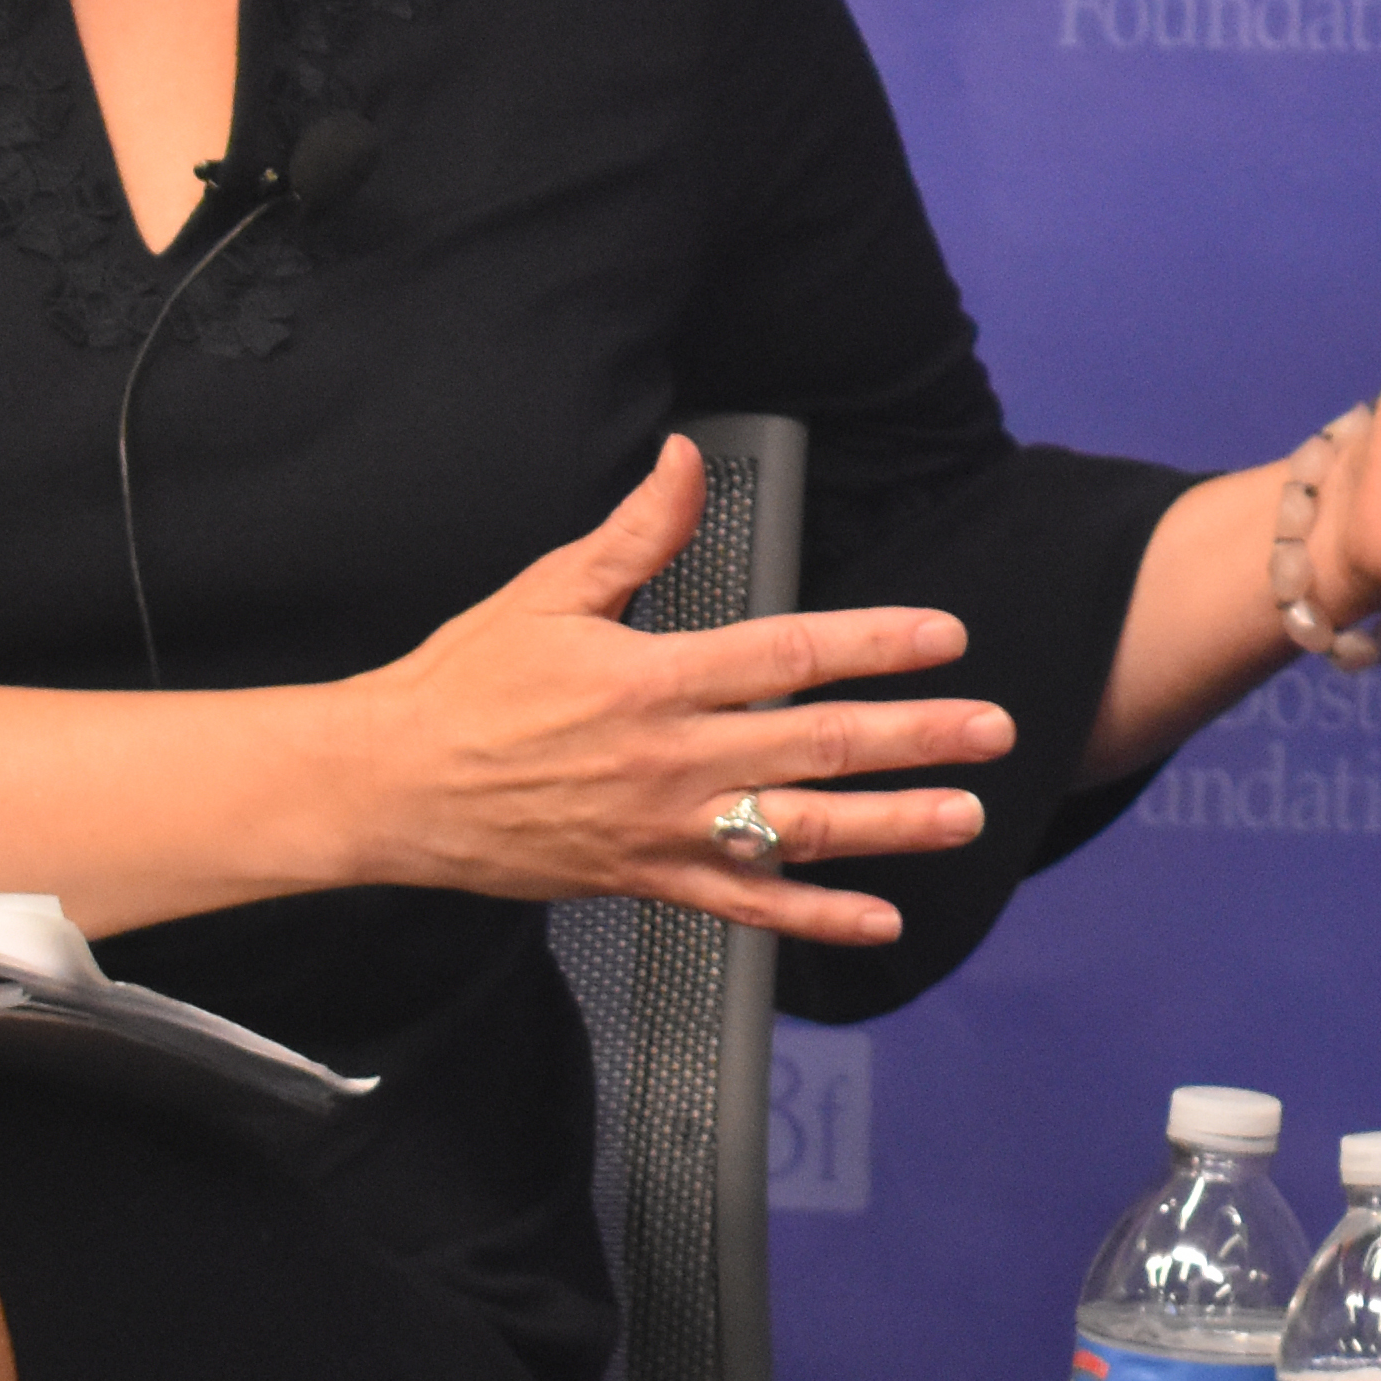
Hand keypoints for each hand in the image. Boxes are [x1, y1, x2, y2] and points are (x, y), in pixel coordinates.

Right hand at [337, 435, 1014, 946]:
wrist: (388, 787)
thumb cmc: (463, 686)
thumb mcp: (548, 592)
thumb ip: (635, 534)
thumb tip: (685, 461)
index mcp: (654, 679)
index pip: (788, 654)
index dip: (874, 643)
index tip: (943, 637)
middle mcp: (671, 758)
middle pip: (816, 744)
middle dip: (916, 736)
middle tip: (993, 732)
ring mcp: (663, 827)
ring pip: (798, 830)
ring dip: (891, 826)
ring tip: (965, 816)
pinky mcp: (646, 878)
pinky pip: (744, 904)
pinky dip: (814, 918)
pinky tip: (879, 919)